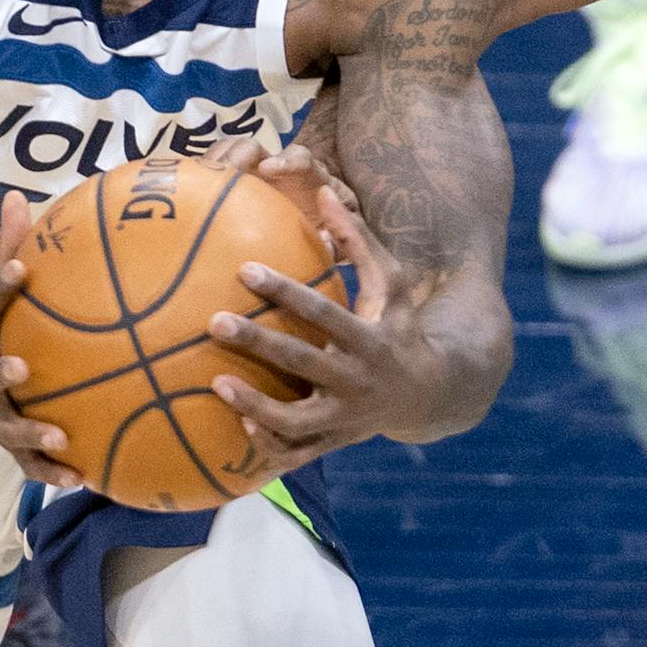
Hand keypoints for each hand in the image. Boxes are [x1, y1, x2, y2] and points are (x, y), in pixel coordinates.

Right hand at [0, 190, 81, 486]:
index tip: (17, 270)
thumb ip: (5, 248)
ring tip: (59, 436)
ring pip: (6, 427)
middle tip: (20, 368)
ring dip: (30, 433)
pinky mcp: (6, 441)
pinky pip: (28, 461)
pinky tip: (85, 478)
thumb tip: (19, 194)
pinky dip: (52, 471)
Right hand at [203, 136, 360, 238]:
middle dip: (241, 155)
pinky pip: (216, 164)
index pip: (300, 158)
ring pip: (232, 149)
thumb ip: (337, 239)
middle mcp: (278, 166)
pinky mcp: (236, 178)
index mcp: (308, 175)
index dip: (285, 160)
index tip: (268, 169)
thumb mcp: (341, 235)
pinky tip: (189, 184)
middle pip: (256, 147)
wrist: (318, 221)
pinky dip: (202, 169)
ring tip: (203, 177)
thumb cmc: (330, 225)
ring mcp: (253, 169)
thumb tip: (323, 242)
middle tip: (228, 172)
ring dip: (218, 158)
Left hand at [204, 186, 448, 471]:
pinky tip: (236, 426)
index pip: (323, 312)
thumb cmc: (401, 326)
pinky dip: (268, 445)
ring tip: (216, 383)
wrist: (430, 394)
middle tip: (215, 322)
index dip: (285, 291)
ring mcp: (344, 417)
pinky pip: (297, 452)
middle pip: (302, 362)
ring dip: (255, 404)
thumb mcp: (392, 284)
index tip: (244, 269)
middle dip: (258, 342)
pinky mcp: (334, 441)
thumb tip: (325, 193)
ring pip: (295, 421)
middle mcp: (356, 380)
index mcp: (369, 338)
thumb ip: (359, 240)